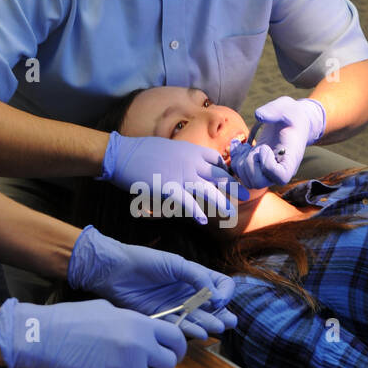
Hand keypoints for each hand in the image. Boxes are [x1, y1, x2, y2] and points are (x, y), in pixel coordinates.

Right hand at [0, 298, 186, 367]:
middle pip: (168, 365)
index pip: (176, 340)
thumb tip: (146, 333)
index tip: (168, 355)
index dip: (175, 350)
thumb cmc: (70, 320)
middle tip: (141, 367)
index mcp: (139, 324)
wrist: (43, 337)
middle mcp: (138, 346)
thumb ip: (132, 322)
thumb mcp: (108, 309)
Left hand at [67, 225, 236, 338]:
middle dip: (221, 313)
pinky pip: (179, 325)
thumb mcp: (175, 263)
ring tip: (218, 328)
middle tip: (229, 322)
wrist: (115, 270)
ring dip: (209, 323)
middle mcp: (186, 291)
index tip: (218, 299)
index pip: (218, 285)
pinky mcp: (161, 316)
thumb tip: (214, 294)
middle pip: (210, 305)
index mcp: (193, 275)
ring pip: (196, 317)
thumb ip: (196, 277)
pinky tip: (200, 332)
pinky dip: (190, 329)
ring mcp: (175, 305)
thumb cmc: (144, 261)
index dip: (223, 293)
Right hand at [98, 131, 245, 225]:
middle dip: (233, 186)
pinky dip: (196, 211)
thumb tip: (191, 164)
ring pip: (208, 190)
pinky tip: (204, 220)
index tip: (231, 180)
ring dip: (221, 202)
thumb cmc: (142, 151)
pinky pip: (186, 201)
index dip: (226, 170)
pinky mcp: (168, 187)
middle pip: (218, 175)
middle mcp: (190, 162)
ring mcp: (180, 175)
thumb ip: (184, 156)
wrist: (122, 154)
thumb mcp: (169, 148)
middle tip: (245, 196)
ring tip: (230, 213)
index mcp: (191, 151)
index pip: (216, 160)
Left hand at [228, 96, 325, 187]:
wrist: (293, 120)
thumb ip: (273, 110)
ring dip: (240, 163)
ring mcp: (267, 170)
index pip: (280, 177)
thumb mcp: (285, 107)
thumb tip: (258, 115)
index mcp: (290, 159)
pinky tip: (238, 144)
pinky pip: (240, 172)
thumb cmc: (292, 114)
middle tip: (255, 147)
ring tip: (245, 145)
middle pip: (258, 182)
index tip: (265, 147)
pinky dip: (235, 159)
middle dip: (249, 164)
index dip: (267, 165)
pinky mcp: (257, 165)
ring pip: (247, 180)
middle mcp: (279, 169)